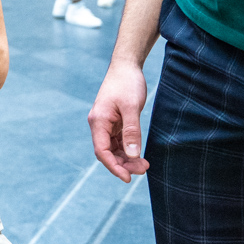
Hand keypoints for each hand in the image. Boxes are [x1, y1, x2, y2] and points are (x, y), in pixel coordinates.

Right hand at [88, 60, 149, 181]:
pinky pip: (118, 141)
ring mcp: (106, 123)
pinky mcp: (114, 122)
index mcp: (98, 121)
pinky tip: (139, 154)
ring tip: (145, 165)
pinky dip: (128, 150)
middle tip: (144, 170)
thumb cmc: (127, 83)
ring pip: (113, 149)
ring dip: (126, 159)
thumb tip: (132, 155)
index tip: (128, 178)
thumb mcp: (131, 107)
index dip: (114, 166)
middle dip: (123, 164)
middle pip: (107, 152)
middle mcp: (99, 124)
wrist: (126, 66)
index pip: (102, 151)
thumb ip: (132, 132)